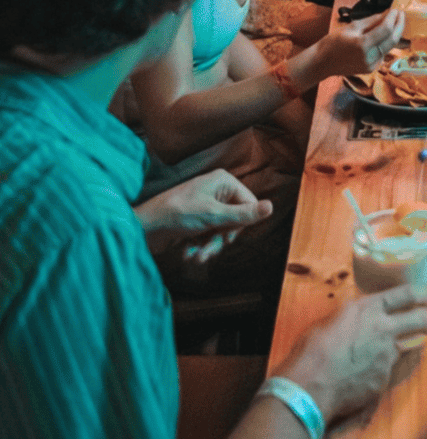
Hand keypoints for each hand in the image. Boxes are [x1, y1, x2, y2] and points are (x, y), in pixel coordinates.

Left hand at [134, 169, 271, 261]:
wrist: (143, 229)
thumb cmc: (177, 214)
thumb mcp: (214, 216)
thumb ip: (244, 214)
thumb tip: (271, 207)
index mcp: (223, 181)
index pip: (250, 203)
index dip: (242, 223)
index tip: (229, 236)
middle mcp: (216, 191)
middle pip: (236, 220)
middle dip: (222, 239)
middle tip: (209, 250)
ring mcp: (206, 206)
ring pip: (222, 232)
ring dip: (210, 247)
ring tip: (196, 256)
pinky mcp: (196, 221)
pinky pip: (209, 236)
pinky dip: (200, 247)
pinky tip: (188, 253)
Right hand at [277, 284, 426, 423]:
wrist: (313, 384)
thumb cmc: (314, 348)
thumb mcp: (335, 319)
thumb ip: (354, 315)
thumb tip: (361, 317)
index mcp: (369, 308)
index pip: (405, 294)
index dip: (421, 294)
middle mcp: (383, 329)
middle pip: (419, 320)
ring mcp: (387, 355)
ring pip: (408, 346)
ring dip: (406, 346)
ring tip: (395, 348)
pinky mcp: (385, 378)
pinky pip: (391, 370)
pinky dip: (385, 369)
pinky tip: (370, 372)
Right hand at [315, 9, 404, 76]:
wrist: (322, 63)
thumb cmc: (333, 42)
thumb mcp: (352, 27)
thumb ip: (371, 21)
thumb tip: (386, 13)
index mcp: (363, 45)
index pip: (386, 29)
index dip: (393, 18)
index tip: (396, 9)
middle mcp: (370, 57)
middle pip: (393, 39)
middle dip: (399, 25)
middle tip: (401, 13)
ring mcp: (372, 65)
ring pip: (390, 46)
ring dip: (395, 33)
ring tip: (395, 21)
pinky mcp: (372, 68)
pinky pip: (384, 53)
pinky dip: (386, 42)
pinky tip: (384, 34)